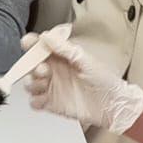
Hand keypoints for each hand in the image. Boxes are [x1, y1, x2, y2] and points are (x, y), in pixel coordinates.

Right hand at [24, 29, 142, 132]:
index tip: (29, 44)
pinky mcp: (51, 104)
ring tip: (44, 84)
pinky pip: (34, 102)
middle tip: (43, 69)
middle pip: (30, 65)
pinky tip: (44, 98)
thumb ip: (65, 49)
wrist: (113, 105)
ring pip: (29, 83)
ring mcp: (51, 88)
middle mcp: (53, 72)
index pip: (39, 47)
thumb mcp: (85, 60)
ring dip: (32, 83)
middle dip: (31, 66)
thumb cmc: (104, 81)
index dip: (31, 44)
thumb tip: (47, 36)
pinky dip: (35, 100)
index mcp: (60, 58)